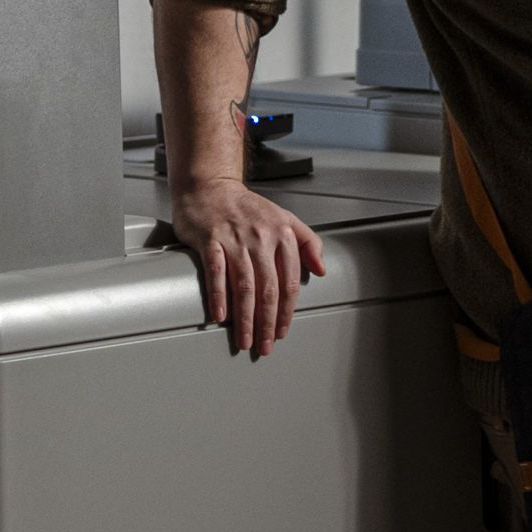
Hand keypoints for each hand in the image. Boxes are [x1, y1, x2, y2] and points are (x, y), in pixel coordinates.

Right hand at [169, 177, 326, 355]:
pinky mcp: (210, 239)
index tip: (282, 331)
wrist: (210, 185)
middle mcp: (260, 236)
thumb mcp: (284, 218)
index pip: (289, 282)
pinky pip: (216, 271)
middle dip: (268, 322)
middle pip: (268, 289)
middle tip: (265, 345)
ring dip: (245, 317)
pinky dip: (219, 295)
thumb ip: (307, 243)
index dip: (287, 311)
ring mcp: (234, 238)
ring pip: (244, 285)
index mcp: (282, 233)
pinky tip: (221, 315)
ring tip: (245, 339)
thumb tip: (321, 270)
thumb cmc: (245, 207)